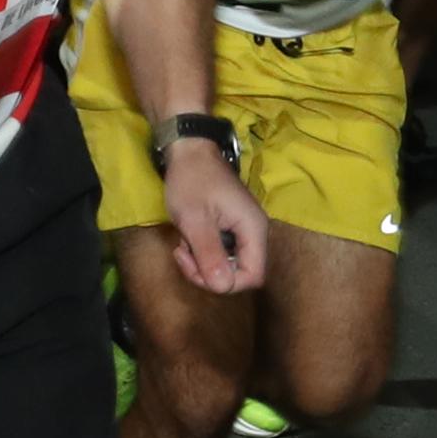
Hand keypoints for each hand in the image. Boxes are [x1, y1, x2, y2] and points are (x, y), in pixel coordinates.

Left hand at [160, 133, 268, 295]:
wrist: (189, 151)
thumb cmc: (192, 181)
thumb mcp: (195, 220)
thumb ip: (210, 255)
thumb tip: (222, 287)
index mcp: (253, 229)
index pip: (253, 275)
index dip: (226, 283)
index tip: (198, 268)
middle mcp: (255, 232)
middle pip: (241, 273)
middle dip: (208, 273)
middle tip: (182, 256)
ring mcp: (244, 229)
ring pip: (229, 265)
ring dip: (202, 263)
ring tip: (182, 245)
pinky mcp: (232, 227)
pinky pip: (223, 252)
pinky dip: (203, 253)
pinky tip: (187, 239)